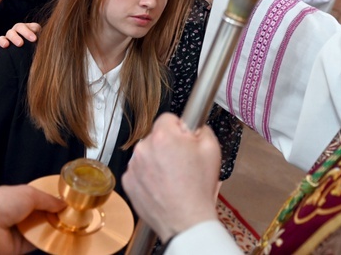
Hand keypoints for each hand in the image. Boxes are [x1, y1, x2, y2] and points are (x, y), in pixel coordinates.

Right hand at [0, 22, 41, 57]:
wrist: (35, 56)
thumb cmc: (39, 44)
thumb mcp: (41, 38)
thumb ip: (39, 35)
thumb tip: (36, 36)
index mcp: (23, 29)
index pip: (22, 27)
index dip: (27, 32)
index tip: (34, 39)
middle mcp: (14, 33)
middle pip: (11, 32)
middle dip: (15, 37)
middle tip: (20, 44)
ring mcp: (7, 41)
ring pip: (2, 38)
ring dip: (3, 41)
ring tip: (6, 45)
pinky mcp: (1, 51)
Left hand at [0, 184, 64, 253]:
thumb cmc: (3, 204)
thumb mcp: (30, 194)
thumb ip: (48, 199)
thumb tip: (63, 203)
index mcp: (18, 198)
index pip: (39, 199)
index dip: (52, 200)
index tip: (67, 202)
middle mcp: (18, 215)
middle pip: (42, 215)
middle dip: (55, 215)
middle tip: (72, 215)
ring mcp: (19, 231)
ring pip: (41, 230)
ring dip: (53, 228)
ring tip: (70, 226)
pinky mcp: (20, 246)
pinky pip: (37, 243)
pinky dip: (47, 241)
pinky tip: (60, 238)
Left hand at [123, 113, 220, 242]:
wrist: (186, 221)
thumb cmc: (198, 189)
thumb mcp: (212, 149)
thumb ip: (201, 129)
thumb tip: (193, 127)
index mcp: (163, 136)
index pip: (168, 118)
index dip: (180, 129)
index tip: (185, 141)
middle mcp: (143, 148)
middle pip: (156, 136)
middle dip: (168, 145)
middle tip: (182, 162)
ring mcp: (133, 167)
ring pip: (147, 154)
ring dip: (157, 160)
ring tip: (173, 178)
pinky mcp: (128, 183)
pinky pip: (139, 171)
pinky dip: (148, 176)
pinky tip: (162, 186)